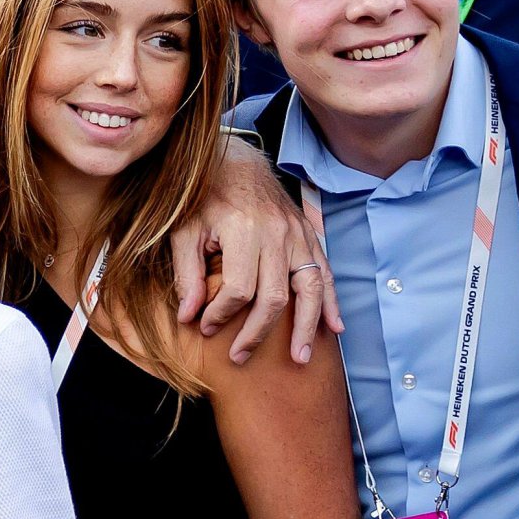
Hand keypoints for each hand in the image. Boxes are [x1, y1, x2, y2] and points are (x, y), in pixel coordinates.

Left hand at [172, 137, 341, 366]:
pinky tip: (335, 328)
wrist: (236, 159)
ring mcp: (298, 235)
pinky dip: (331, 303)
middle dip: (257, 333)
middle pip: (274, 297)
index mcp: (243, 229)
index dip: (221, 314)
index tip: (205, 327)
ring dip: (306, 328)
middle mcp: (276, 234)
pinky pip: (325, 274)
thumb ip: (187, 273)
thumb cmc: (205, 196)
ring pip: (309, 290)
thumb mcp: (184, 229)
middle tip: (240, 357)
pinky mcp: (309, 236)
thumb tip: (188, 317)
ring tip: (301, 358)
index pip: (238, 289)